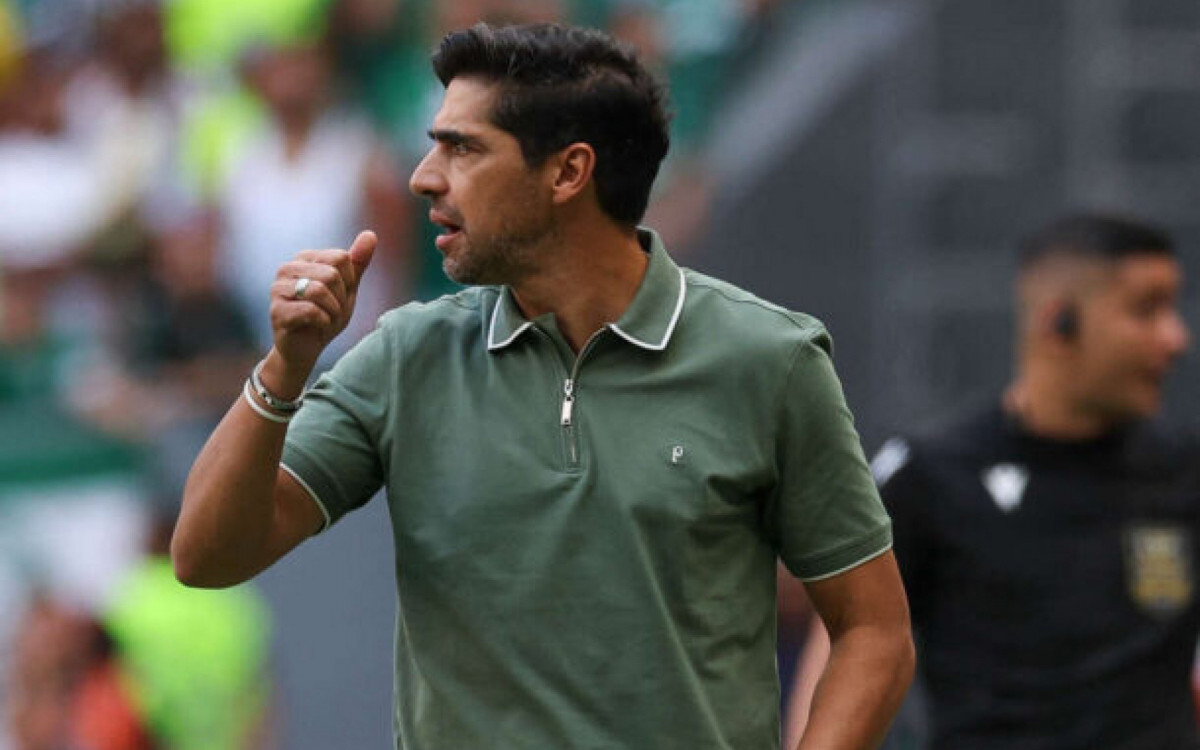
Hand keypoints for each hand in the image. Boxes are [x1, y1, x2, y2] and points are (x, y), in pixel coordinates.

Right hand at [265, 231, 376, 387]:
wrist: (307, 349)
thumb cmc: (327, 315)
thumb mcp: (348, 288)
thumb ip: (357, 262)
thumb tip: (371, 234)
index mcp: (305, 258)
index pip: (341, 258)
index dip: (349, 282)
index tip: (339, 296)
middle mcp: (287, 268)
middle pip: (332, 274)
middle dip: (340, 298)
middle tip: (331, 311)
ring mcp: (278, 289)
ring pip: (320, 290)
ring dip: (332, 311)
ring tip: (325, 318)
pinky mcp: (276, 311)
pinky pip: (311, 311)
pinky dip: (322, 322)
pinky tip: (315, 326)